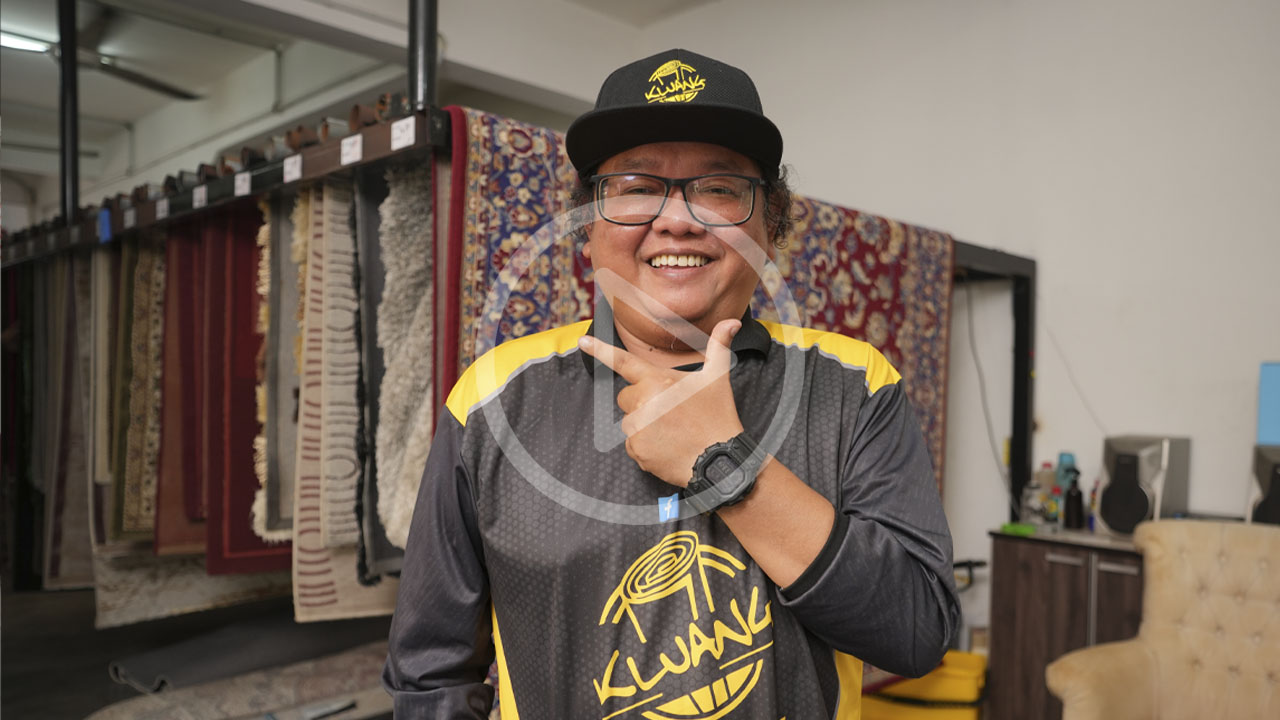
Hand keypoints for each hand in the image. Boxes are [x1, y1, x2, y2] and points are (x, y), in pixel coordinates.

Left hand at [578, 319, 745, 486]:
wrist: (720, 461)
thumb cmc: (718, 417)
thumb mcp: (717, 378)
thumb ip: (719, 346)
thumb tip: (732, 322)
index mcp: (658, 380)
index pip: (624, 362)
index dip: (601, 350)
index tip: (583, 342)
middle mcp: (643, 402)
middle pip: (627, 397)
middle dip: (642, 401)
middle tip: (670, 410)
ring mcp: (638, 428)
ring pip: (629, 421)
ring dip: (644, 424)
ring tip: (671, 431)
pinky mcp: (637, 450)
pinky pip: (632, 444)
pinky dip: (645, 446)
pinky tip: (667, 446)